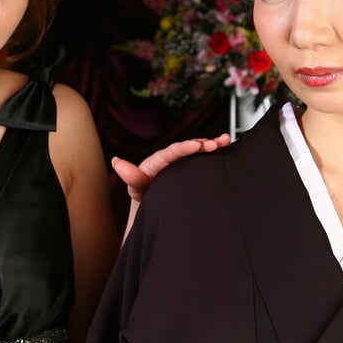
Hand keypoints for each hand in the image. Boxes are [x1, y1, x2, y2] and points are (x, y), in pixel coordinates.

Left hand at [112, 134, 230, 201]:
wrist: (150, 201)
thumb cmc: (143, 194)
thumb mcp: (136, 188)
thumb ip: (131, 176)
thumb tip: (116, 161)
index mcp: (158, 160)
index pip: (172, 151)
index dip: (184, 147)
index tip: (197, 145)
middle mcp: (171, 157)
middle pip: (187, 147)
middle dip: (202, 144)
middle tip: (215, 144)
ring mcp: (182, 160)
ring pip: (197, 149)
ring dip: (211, 144)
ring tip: (225, 140)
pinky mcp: (190, 165)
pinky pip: (202, 156)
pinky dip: (214, 149)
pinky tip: (226, 144)